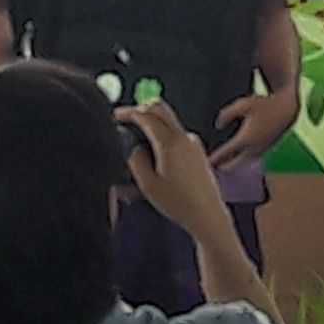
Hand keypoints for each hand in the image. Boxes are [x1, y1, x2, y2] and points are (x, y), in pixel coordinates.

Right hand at [117, 101, 233, 243]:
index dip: (128, 112)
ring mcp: (193, 142)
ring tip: (137, 142)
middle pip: (160, 108)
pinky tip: (154, 156)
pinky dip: (162, 136)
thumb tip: (131, 145)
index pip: (146, 115)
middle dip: (140, 109)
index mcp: (170, 142)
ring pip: (168, 121)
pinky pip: (176, 134)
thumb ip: (135, 159)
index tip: (116, 116)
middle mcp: (184, 137)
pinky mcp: (197, 150)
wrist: (207, 215)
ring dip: (152, 123)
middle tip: (126, 119)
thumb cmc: (179, 203)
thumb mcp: (147, 184)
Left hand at [209, 91, 298, 171]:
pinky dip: (239, 161)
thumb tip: (218, 126)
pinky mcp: (265, 150)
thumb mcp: (243, 104)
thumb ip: (227, 114)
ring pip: (241, 164)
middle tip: (207, 167)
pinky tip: (233, 158)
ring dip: (230, 165)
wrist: (287, 109)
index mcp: (245, 138)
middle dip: (220, 167)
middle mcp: (252, 149)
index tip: (203, 162)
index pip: (225, 153)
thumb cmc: (264, 104)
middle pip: (232, 166)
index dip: (213, 158)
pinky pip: (248, 160)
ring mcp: (260, 151)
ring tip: (217, 165)